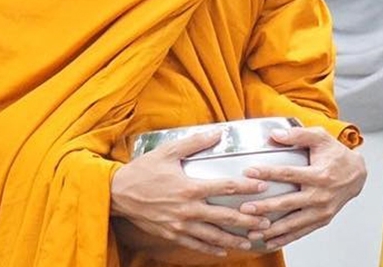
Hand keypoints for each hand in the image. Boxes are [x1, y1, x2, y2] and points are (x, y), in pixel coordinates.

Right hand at [110, 129, 272, 256]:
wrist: (117, 194)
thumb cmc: (142, 172)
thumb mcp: (168, 152)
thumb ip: (195, 143)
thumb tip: (217, 133)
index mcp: (189, 187)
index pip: (225, 187)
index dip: (246, 187)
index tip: (262, 187)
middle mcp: (188, 209)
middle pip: (225, 216)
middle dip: (248, 220)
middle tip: (266, 222)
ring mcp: (180, 225)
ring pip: (213, 235)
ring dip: (234, 238)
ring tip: (251, 239)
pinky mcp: (172, 234)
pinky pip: (196, 244)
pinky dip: (211, 247)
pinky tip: (224, 249)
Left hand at [239, 126, 366, 249]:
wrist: (357, 174)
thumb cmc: (337, 155)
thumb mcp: (321, 138)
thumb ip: (299, 134)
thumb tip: (275, 134)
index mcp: (320, 174)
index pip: (290, 174)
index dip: (268, 173)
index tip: (249, 172)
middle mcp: (321, 195)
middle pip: (289, 202)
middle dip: (265, 207)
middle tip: (245, 209)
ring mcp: (322, 210)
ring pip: (294, 222)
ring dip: (272, 229)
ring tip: (252, 232)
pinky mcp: (323, 219)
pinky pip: (302, 231)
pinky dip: (285, 238)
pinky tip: (269, 241)